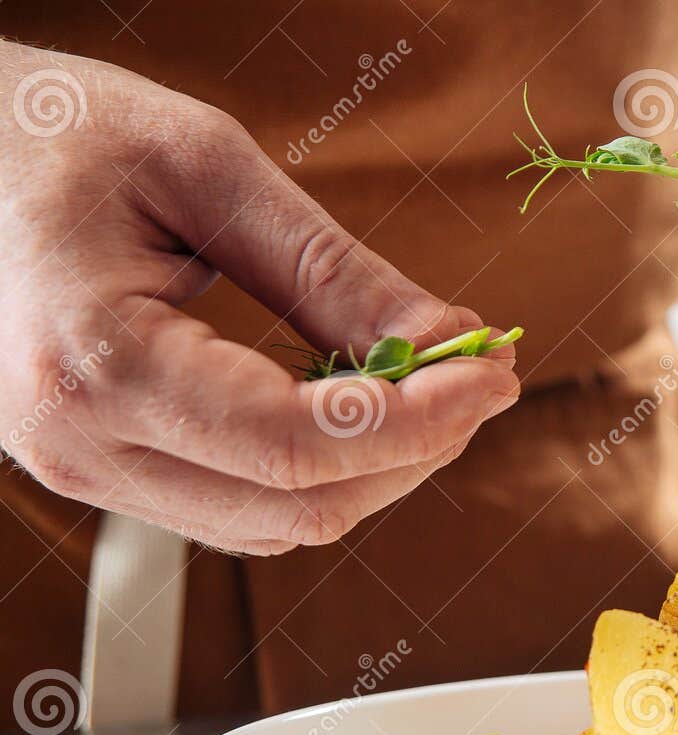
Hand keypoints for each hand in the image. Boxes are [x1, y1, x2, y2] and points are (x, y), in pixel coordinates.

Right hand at [0, 45, 520, 553]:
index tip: (494, 372)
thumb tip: (446, 344)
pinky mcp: (103, 471)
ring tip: (429, 383)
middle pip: (303, 506)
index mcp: (96, 367)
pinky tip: (356, 404)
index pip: (300, 446)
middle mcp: (81, 448)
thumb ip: (333, 272)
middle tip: (480, 373)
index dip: (421, 421)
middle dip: (416, 448)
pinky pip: (242, 508)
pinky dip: (320, 469)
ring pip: (279, 525)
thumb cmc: (49, 133)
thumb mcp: (206, 169)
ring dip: (376, 467)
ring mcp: (84, 473)